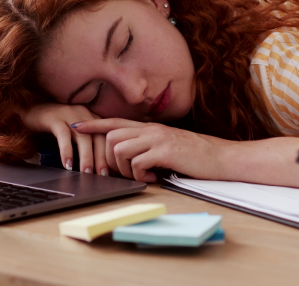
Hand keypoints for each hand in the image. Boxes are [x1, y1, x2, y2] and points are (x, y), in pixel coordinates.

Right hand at [19, 104, 108, 174]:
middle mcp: (84, 114)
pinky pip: (63, 135)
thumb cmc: (55, 126)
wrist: (31, 110)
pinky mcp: (54, 118)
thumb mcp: (74, 134)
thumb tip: (96, 169)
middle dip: (101, 158)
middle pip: (97, 138)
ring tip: (87, 173)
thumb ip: (86, 145)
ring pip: (82, 137)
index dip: (109, 155)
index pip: (106, 138)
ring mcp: (69, 114)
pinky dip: (66, 151)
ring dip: (86, 157)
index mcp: (92, 119)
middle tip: (103, 176)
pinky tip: (67, 165)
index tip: (111, 172)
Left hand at [72, 119, 227, 181]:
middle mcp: (151, 130)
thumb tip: (130, 159)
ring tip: (142, 176)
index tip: (76, 126)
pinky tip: (154, 178)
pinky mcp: (164, 151)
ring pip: (120, 149)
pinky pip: (137, 162)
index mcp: (150, 128)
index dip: (94, 124)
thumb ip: (149, 147)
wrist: (221, 158)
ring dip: (125, 168)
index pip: (115, 121)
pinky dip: (140, 175)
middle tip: (122, 173)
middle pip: (111, 137)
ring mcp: (157, 139)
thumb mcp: (168, 146)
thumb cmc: (196, 155)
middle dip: (110, 158)